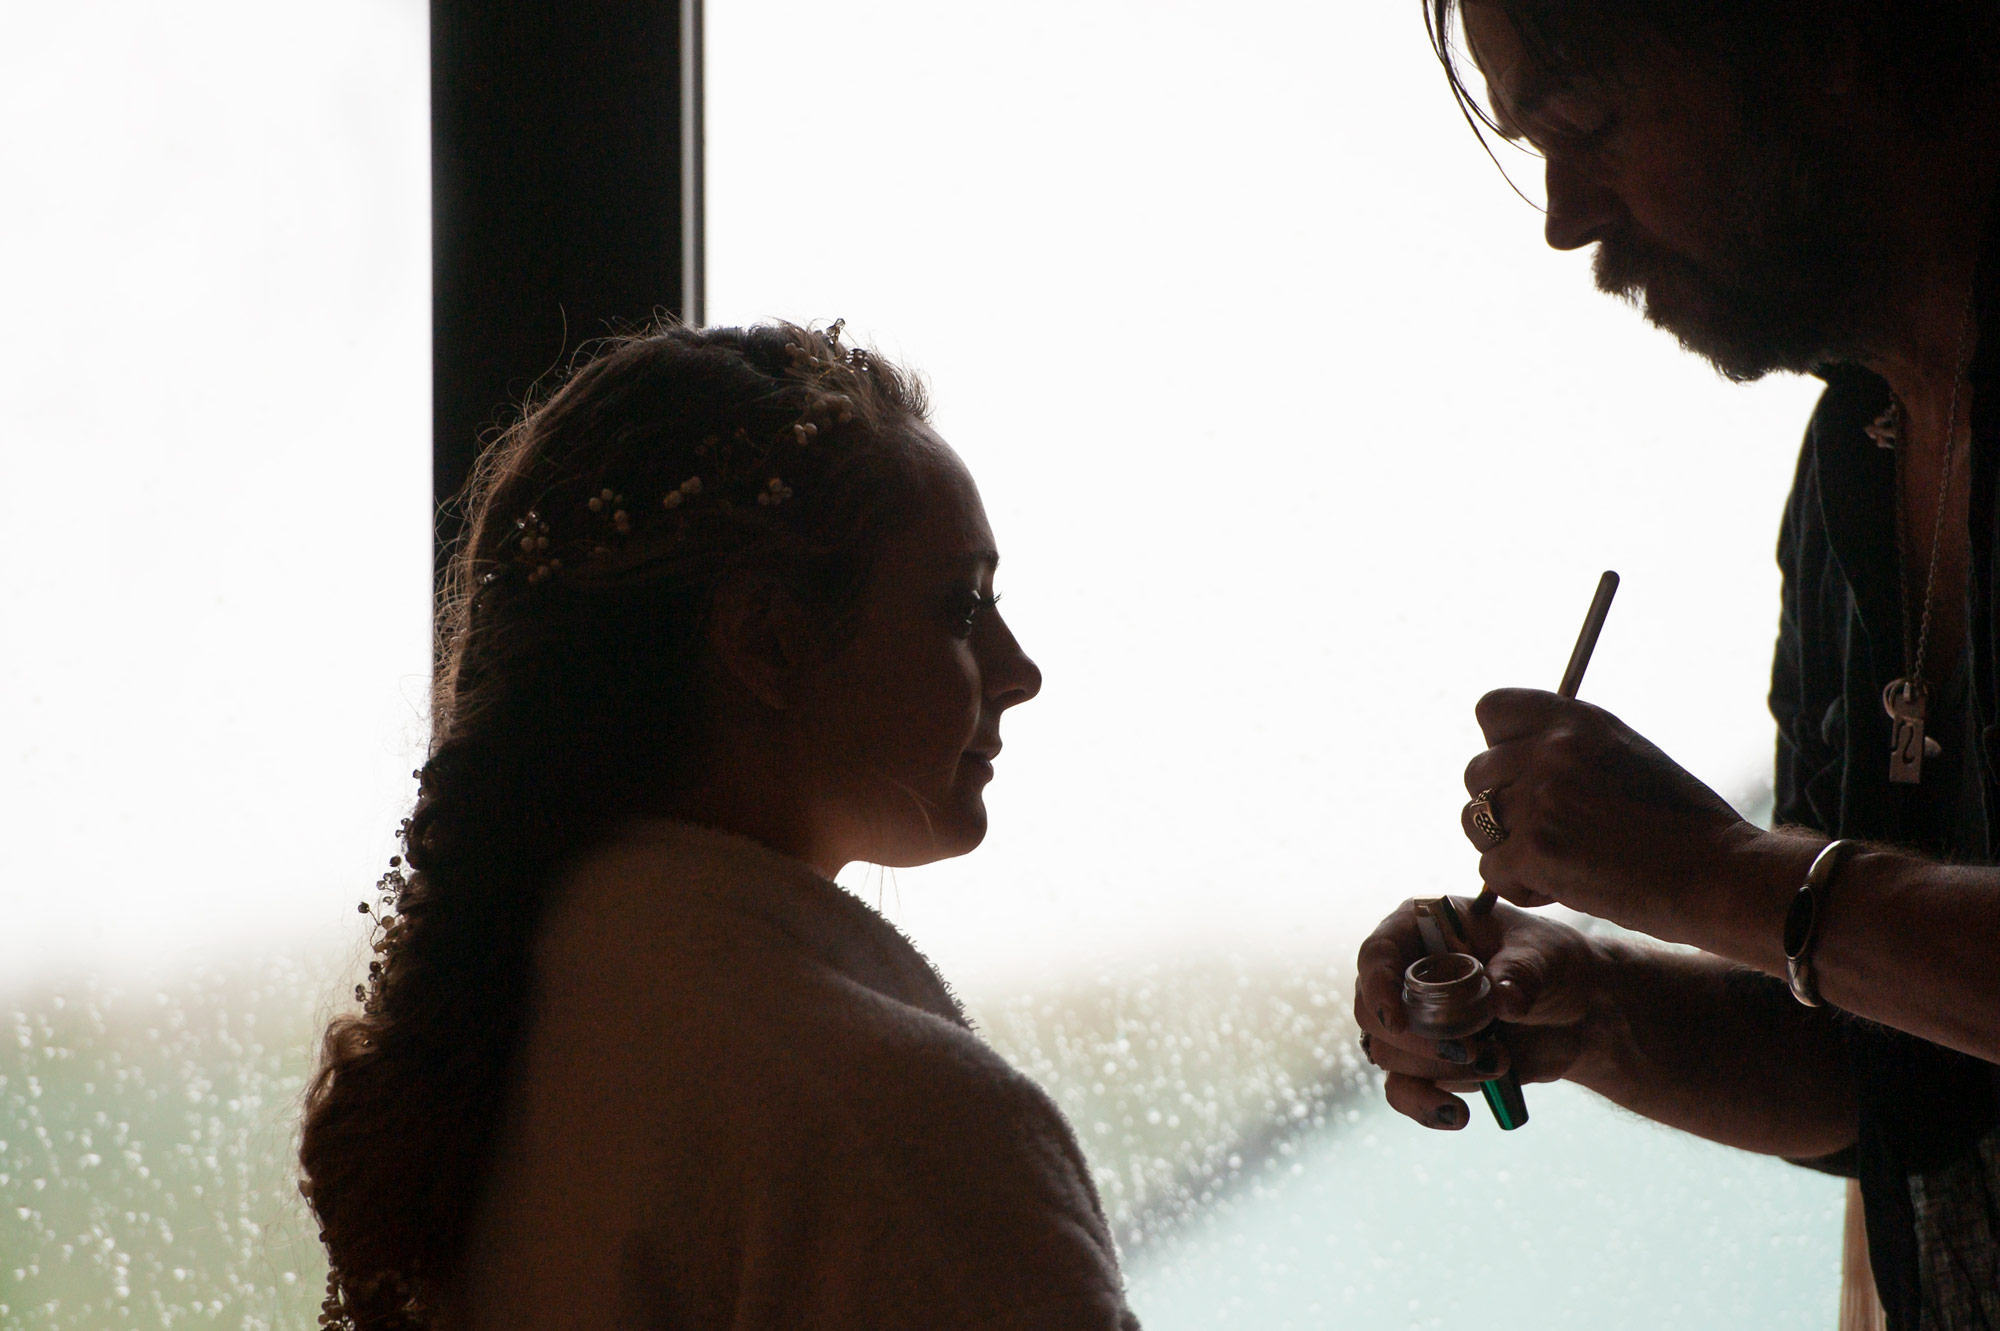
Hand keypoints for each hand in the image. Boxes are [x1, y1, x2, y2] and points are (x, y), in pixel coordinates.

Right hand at [1353, 897, 1599, 1129]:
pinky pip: (1402, 1091)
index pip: (1375, 956)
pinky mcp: (1426, 1063)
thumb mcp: (1543, 955)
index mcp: (1420, 929)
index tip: (1398, 1020)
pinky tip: (1458, 1115)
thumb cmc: (1553, 963)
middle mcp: (1404, 974)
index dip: (1377, 986)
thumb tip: (1502, 1000)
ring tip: (1500, 1062)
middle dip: (1418, 1041)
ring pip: (1388, 1056)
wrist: (1580, 1012)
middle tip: (1469, 1051)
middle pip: (1372, 1014)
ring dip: (1440, 1070)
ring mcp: (1411, 1022)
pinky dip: (1425, 1107)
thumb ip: (1520, 972)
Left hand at [1461, 687, 1769, 942]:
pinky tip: (1563, 888)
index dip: (1499, 746)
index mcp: (1577, 721)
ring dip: (1505, 848)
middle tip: (1551, 833)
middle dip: (1503, 807)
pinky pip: (1490, 871)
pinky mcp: (1534, 851)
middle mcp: (1551, 751)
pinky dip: (1520, 887)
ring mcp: (1539, 800)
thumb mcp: (1627, 756)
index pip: (1491, 709)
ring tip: (1560, 861)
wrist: (1720, 876)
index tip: (1523, 774)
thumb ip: (1568, 748)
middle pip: (1476, 774)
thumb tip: (1513, 753)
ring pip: (1473, 823)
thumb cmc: (1684, 825)